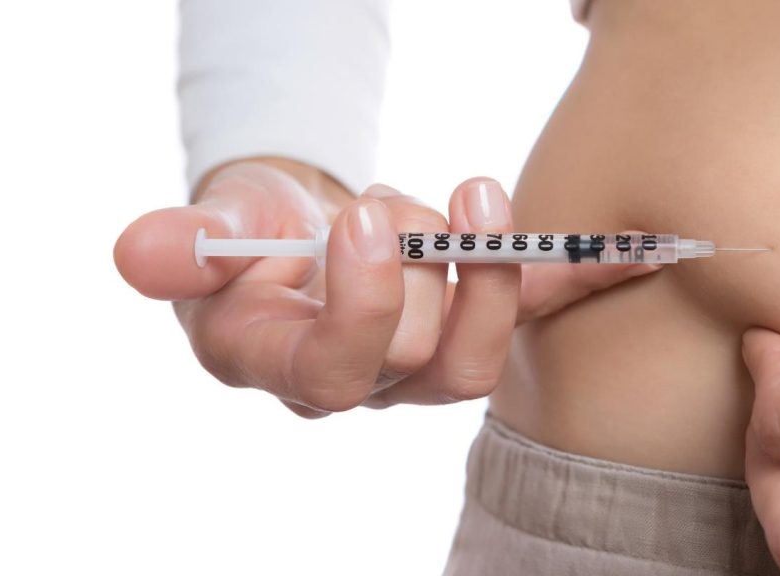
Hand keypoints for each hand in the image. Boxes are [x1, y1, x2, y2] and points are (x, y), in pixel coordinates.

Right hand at [114, 159, 660, 416]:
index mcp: (296, 366)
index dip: (360, 305)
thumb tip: (138, 254)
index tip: (366, 220)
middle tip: (414, 201)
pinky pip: (538, 307)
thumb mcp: (211, 233)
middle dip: (433, 277)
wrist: (301, 237)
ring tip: (469, 197)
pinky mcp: (476, 314)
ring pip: (483, 350)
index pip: (337, 371)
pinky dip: (586, 278)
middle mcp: (371, 380)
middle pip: (429, 366)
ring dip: (492, 269)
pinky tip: (641, 251)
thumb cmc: (253, 240)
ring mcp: (429, 356)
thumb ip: (184, 246)